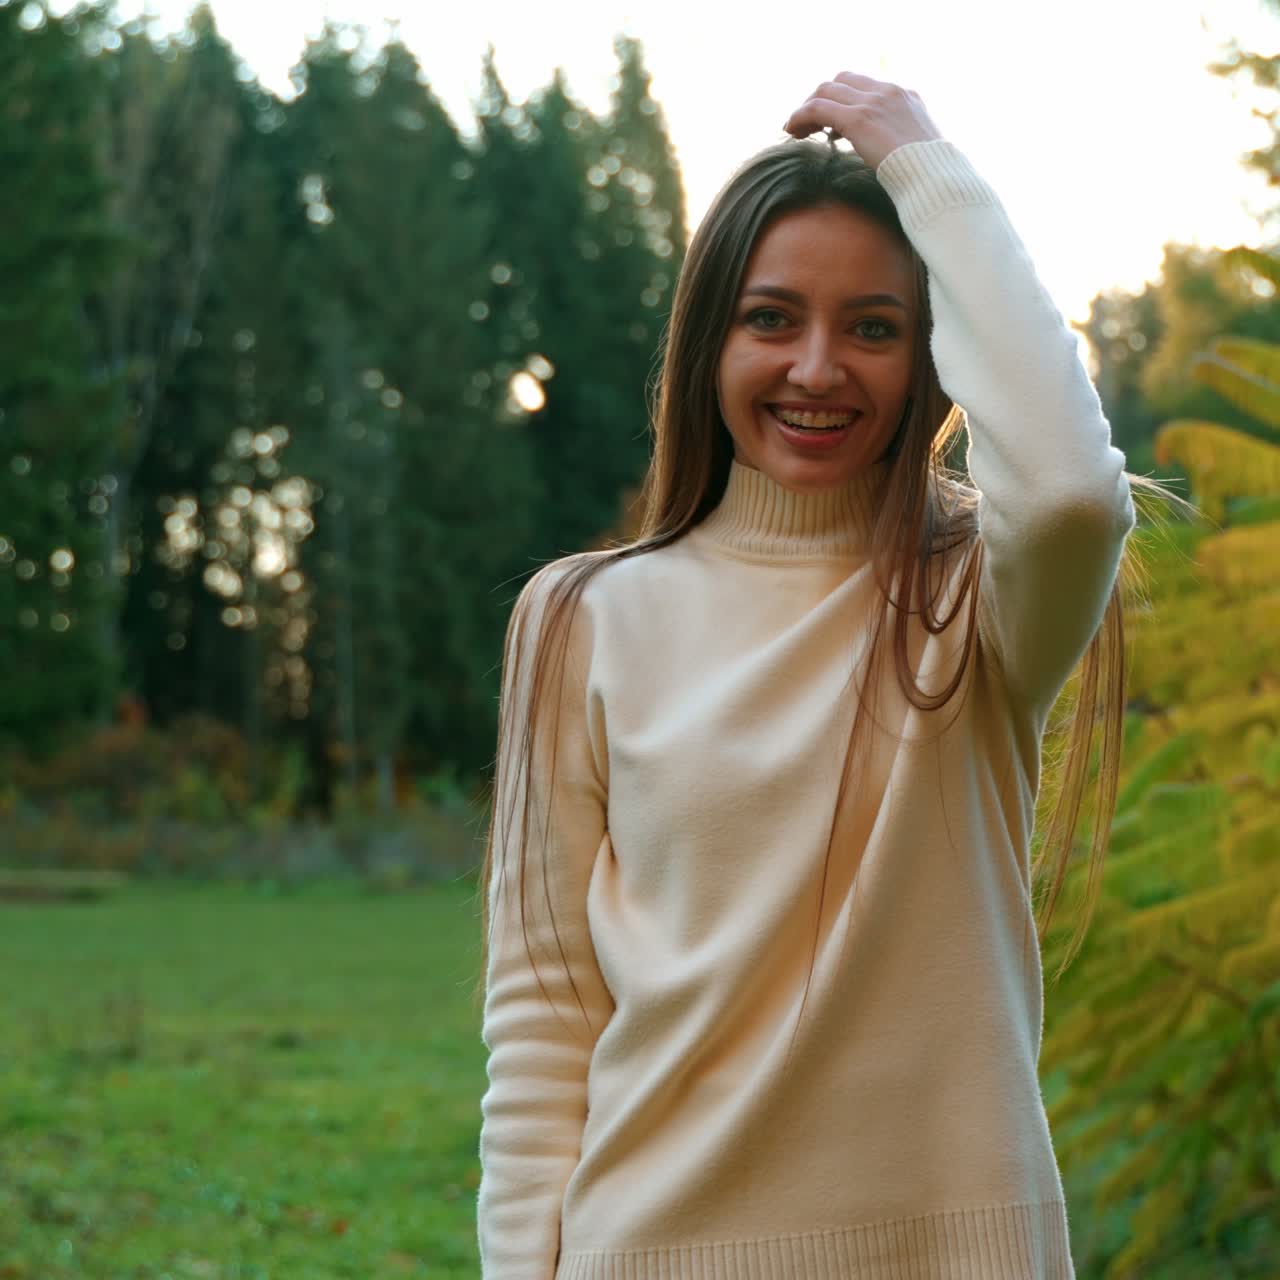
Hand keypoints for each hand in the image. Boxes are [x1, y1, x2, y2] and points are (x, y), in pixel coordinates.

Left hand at [782, 73, 943, 170]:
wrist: (935, 178)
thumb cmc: (929, 176)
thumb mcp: (918, 151)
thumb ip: (900, 143)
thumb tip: (889, 158)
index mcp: (905, 95)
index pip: (864, 84)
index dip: (841, 99)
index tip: (830, 123)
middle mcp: (888, 91)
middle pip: (841, 81)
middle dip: (821, 99)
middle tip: (809, 125)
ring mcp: (873, 102)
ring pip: (825, 91)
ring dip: (806, 108)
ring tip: (796, 130)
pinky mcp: (859, 118)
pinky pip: (817, 108)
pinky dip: (800, 117)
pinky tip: (791, 131)